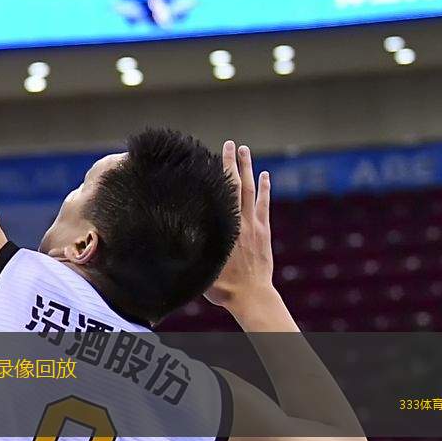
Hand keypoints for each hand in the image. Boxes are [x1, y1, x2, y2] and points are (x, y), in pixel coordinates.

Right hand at [205, 141, 273, 309]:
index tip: (209, 157)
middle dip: (232, 163)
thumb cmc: (223, 287)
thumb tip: (176, 239)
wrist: (252, 296)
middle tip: (229, 144)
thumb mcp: (203, 268)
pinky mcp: (263, 231)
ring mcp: (254, 225)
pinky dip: (265, 188)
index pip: (220, 195)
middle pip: (236, 186)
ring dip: (248, 169)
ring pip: (251, 190)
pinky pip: (263, 204)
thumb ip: (195, 251)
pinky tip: (265, 175)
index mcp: (224, 230)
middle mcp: (240, 222)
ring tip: (245, 150)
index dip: (216, 175)